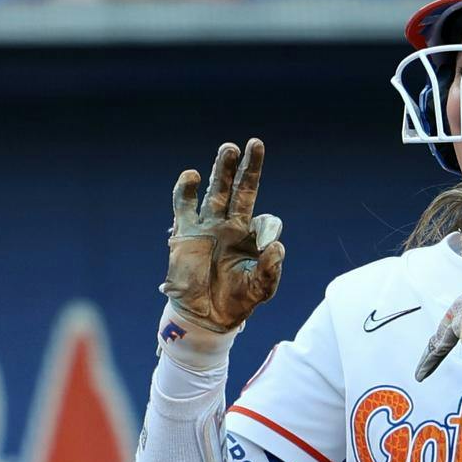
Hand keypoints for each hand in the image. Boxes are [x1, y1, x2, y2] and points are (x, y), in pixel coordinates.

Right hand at [160, 139, 283, 334]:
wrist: (204, 317)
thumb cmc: (236, 302)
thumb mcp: (260, 289)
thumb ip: (270, 269)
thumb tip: (277, 246)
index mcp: (251, 237)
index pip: (264, 219)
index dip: (268, 228)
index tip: (268, 245)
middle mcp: (229, 225)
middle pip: (240, 189)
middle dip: (246, 167)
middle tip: (253, 144)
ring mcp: (207, 225)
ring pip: (215, 190)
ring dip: (221, 169)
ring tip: (229, 149)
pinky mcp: (185, 232)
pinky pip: (184, 204)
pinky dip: (186, 189)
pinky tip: (191, 175)